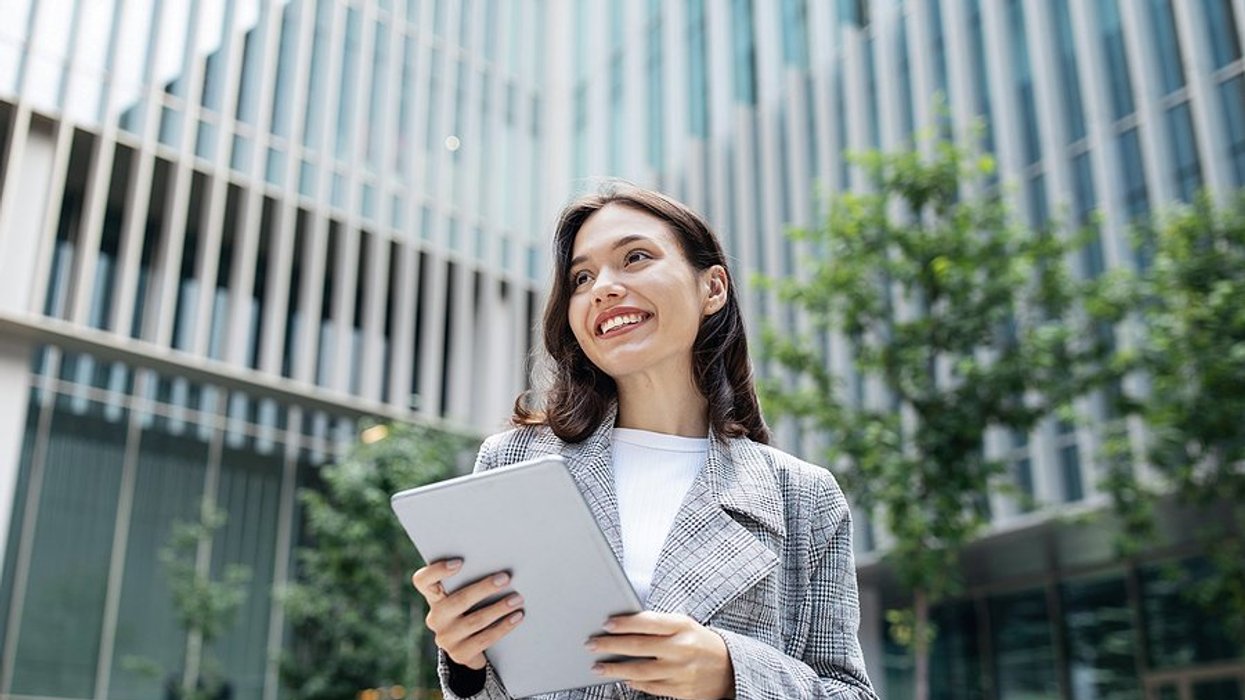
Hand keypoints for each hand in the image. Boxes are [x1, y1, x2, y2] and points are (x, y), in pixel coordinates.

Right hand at [411, 559, 524, 669]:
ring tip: (517, 599)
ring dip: (499, 608)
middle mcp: (436, 617)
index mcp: (434, 597)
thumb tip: (500, 567)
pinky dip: (504, 626)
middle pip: (458, 600)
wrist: (472, 647)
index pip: (423, 581)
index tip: (460, 562)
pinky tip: (517, 617)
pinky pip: (485, 639)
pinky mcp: (460, 654)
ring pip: (475, 621)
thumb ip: (472, 582)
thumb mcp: (466, 596)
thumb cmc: (472, 609)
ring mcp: (446, 638)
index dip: (437, 571)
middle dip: (484, 588)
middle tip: (505, 578)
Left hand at [586, 611, 734, 698]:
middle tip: (591, 644)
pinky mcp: (681, 691)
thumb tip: (624, 625)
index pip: (648, 622)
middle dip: (610, 646)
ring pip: (640, 671)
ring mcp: (681, 672)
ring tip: (598, 667)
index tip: (606, 624)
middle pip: (638, 647)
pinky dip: (633, 682)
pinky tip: (622, 678)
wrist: (730, 668)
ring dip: (615, 669)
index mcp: (682, 626)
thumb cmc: (700, 641)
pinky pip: (650, 687)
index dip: (625, 623)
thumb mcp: (684, 624)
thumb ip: (658, 623)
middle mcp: (681, 648)